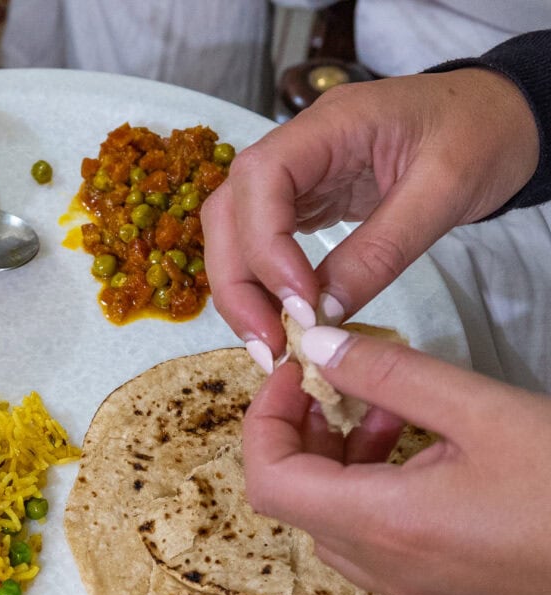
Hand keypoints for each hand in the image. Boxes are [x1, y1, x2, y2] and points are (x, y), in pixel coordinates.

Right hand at [203, 68, 539, 366]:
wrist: (500, 116)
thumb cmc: (482, 136)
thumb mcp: (445, 192)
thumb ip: (381, 251)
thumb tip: (325, 316)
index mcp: (331, 123)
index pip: (261, 177)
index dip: (266, 245)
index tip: (300, 304)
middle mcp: (296, 147)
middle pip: (228, 210)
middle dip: (237, 281)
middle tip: (267, 343)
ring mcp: (296, 174)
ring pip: (234, 230)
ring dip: (241, 289)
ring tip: (270, 342)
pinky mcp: (303, 201)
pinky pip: (262, 242)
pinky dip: (262, 284)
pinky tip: (280, 318)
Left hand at [242, 326, 550, 594]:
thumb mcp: (485, 409)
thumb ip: (390, 375)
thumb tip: (316, 346)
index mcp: (385, 524)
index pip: (269, 482)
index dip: (264, 422)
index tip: (292, 376)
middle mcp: (391, 572)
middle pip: (300, 503)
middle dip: (306, 437)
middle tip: (343, 388)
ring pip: (342, 526)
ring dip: (348, 464)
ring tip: (398, 413)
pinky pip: (386, 550)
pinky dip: (382, 498)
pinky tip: (431, 459)